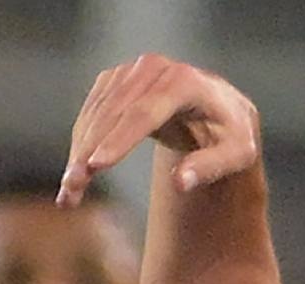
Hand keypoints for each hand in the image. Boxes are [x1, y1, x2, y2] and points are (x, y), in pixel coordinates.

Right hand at [58, 52, 258, 205]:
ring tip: (68, 193)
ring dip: (78, 153)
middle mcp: (154, 69)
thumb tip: (181, 183)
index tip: (96, 166)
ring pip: (96, 114)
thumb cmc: (231, 134)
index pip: (144, 112)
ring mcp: (131, 72)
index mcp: (184, 82)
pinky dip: (79, 143)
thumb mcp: (236, 154)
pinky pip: (91, 113)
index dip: (119, 140)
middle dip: (89, 152)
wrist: (219, 108)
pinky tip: (75, 174)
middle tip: (72, 188)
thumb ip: (210, 167)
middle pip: (114, 113)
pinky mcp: (116, 80)